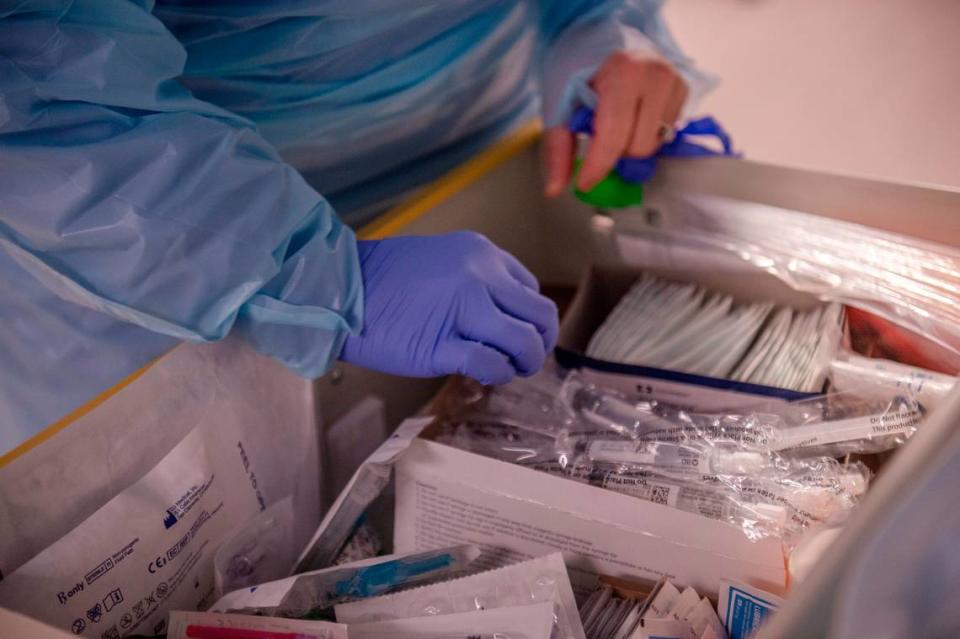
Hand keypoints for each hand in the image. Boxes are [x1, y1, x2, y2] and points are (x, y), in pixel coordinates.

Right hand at [340, 232, 558, 384]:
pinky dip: (497, 375)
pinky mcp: (442, 346)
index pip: (530, 289)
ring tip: (508, 370)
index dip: (530, 318)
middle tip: (524, 359)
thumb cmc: (383, 279)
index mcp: (482, 254)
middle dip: (539, 343)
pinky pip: (491, 365)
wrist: (339, 289)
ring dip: (524, 363)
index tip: (520, 333)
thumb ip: (476, 280)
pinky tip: (484, 375)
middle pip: (539, 316)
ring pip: (523, 342)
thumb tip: (504, 313)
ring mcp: (463, 310)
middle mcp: (480, 277)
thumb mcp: (441, 261)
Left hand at [544, 49, 687, 196]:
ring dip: (630, 145)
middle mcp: (656, 75)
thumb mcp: (561, 106)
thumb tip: (555, 189)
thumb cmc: (580, 72)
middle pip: (637, 148)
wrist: (604, 41)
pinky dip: (645, 135)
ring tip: (617, 123)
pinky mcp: (684, 92)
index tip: (584, 183)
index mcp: (623, 72)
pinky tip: (633, 117)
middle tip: (599, 134)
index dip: (598, 166)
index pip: (614, 137)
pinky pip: (665, 136)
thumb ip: (558, 149)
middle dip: (614, 152)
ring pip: (653, 146)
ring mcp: (675, 83)